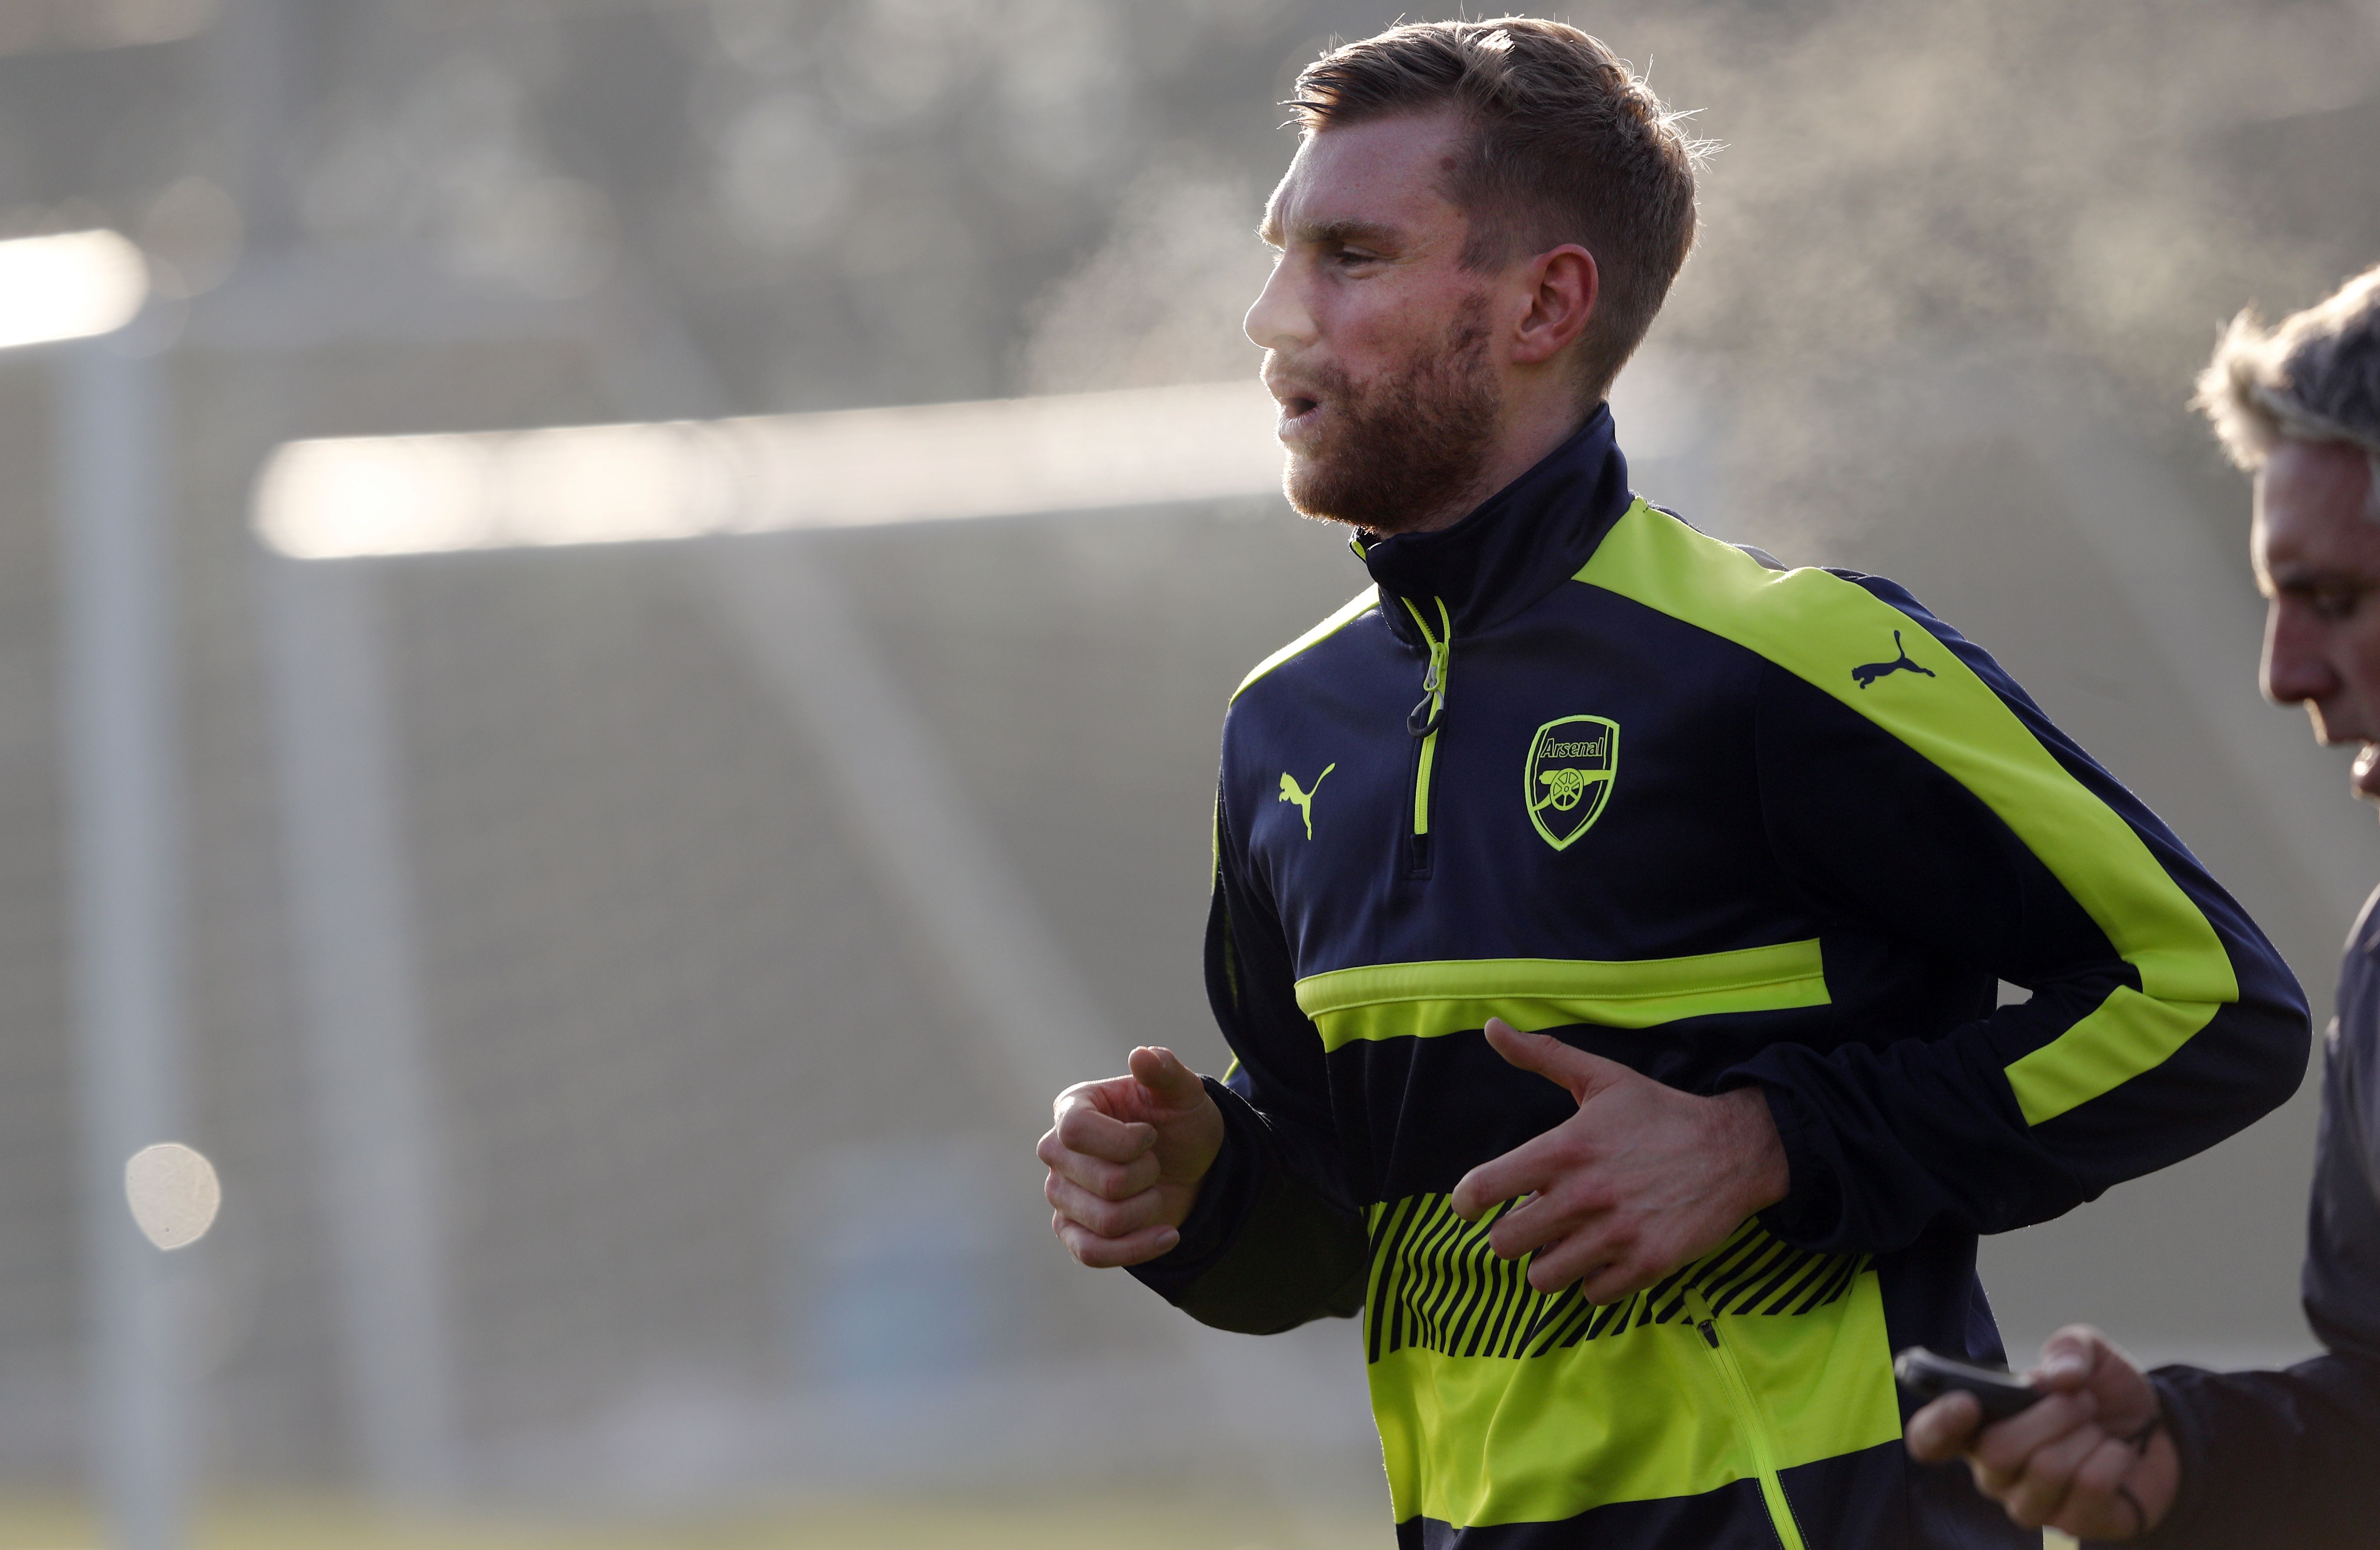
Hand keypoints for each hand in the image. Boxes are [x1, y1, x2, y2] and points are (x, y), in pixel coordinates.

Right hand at [1038, 1047, 1224, 1268]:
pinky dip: (1137, 1248)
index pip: (1075, 1131)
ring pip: (1104, 1221)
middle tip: (1154, 1162)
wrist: (1191, 1168)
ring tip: (1155, 1191)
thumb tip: (1141, 1055)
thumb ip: (1166, 1071)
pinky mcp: (1072, 1232)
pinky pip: (1093, 1253)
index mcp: (1074, 1109)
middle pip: (1100, 1181)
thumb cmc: (1180, 1124)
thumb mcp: (1184, 1094)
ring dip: (1147, 1209)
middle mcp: (1057, 1152)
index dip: (1122, 1141)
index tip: (1150, 1135)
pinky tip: (1167, 1234)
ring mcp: (1061, 1195)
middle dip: (1146, 1176)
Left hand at [1448, 1018, 1788, 1300]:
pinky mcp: (1647, 1266)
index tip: (1470, 1208)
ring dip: (1552, 1262)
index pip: (1485, 1188)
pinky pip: (1592, 1295)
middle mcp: (1584, 1196)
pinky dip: (1595, 1280)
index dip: (1466, 1203)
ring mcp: (1616, 1235)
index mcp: (1564, 1150)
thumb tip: (1490, 1026)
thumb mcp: (1601, 1078)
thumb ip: (1542, 1055)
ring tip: (1571, 1240)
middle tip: (1536, 1222)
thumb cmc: (1660, 1113)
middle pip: (1505, 1245)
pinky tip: (1609, 1254)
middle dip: (1514, 1235)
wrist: (1733, 1150)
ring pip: (1543, 1277)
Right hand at [1905, 1326, 2178, 1540]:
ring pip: (2046, 1469)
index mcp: (1978, 1427)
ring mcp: (2031, 1504)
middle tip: (2082, 1401)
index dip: (1938, 1425)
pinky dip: (2113, 1458)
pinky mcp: (2072, 1525)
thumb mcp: (2089, 1355)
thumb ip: (2069, 1349)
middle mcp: (1993, 1472)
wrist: (2158, 1434)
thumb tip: (2058, 1377)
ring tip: (2097, 1427)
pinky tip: (2116, 1454)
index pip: (1929, 1440)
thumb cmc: (2104, 1394)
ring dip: (2086, 1435)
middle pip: (1997, 1451)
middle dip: (2052, 1414)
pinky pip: (2090, 1487)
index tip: (1966, 1403)